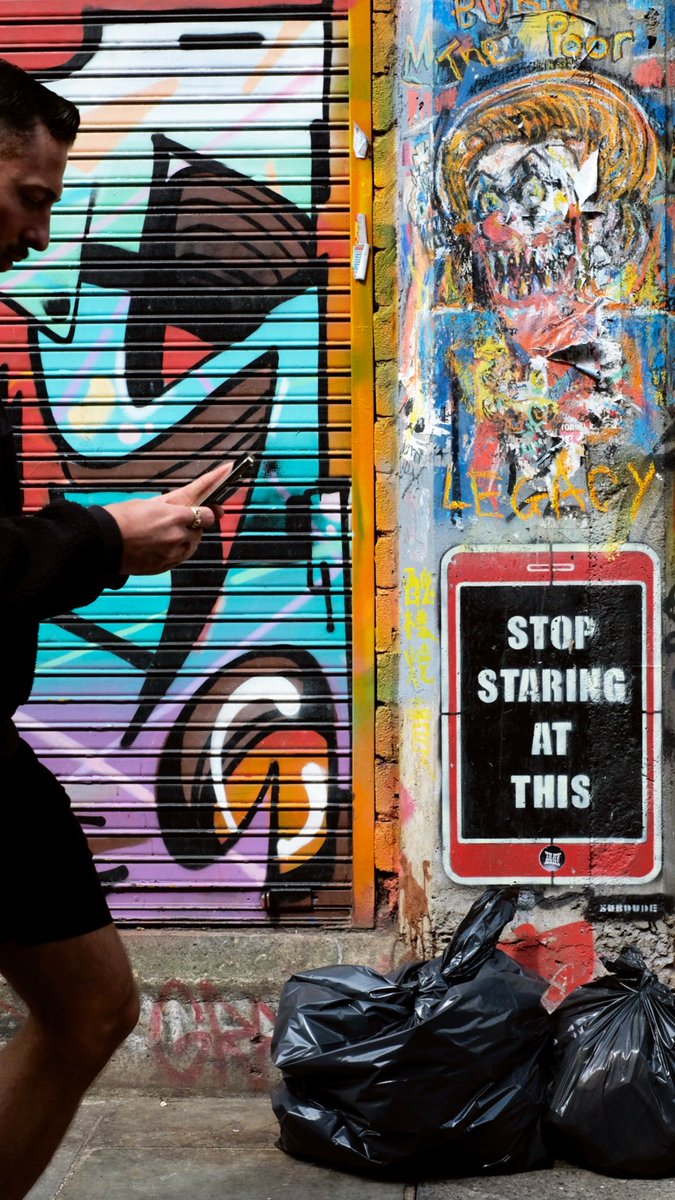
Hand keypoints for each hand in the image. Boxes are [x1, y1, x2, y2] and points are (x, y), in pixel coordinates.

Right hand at [103, 462, 232, 575]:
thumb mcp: (148, 503)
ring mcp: (171, 554)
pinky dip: (175, 552)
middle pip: (198, 532)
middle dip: (192, 527)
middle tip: (178, 522)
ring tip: (166, 534)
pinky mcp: (163, 567)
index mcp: (175, 517)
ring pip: (190, 547)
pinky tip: (160, 546)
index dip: (208, 513)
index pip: (206, 516)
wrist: (102, 542)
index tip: (208, 511)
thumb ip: (173, 503)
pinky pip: (178, 559)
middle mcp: (177, 537)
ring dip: (185, 541)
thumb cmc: (121, 518)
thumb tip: (190, 498)